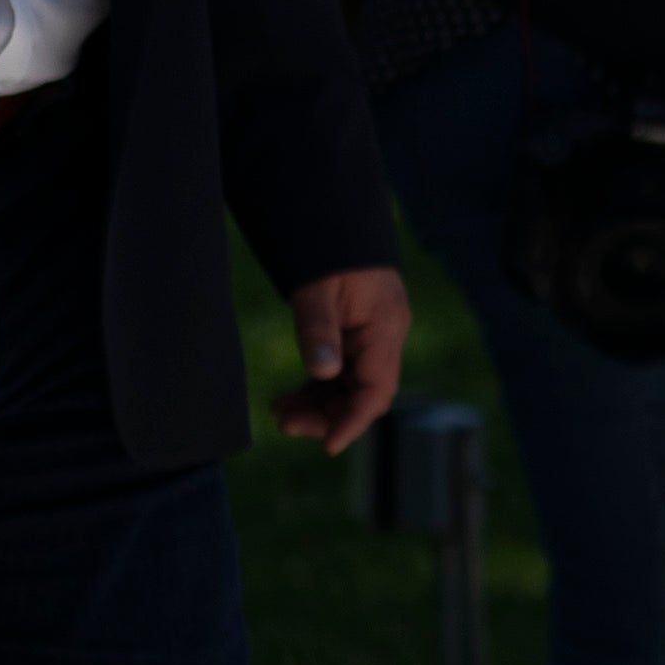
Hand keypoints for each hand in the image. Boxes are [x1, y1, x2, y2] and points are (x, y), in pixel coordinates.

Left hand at [280, 265, 408, 447]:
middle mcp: (383, 338)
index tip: (328, 445)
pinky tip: (288, 398)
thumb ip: (318, 330)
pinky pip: (340, 373)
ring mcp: (369, 338)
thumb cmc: (328, 250)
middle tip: (283, 422)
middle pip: (362, 395)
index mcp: (385, 329)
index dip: (354, 421)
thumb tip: (322, 372)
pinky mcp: (353, 336)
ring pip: (349, 388)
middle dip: (326, 416)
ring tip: (279, 411)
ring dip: (318, 405)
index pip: (377, 390)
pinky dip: (316, 388)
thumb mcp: (318, 289)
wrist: (331, 219)